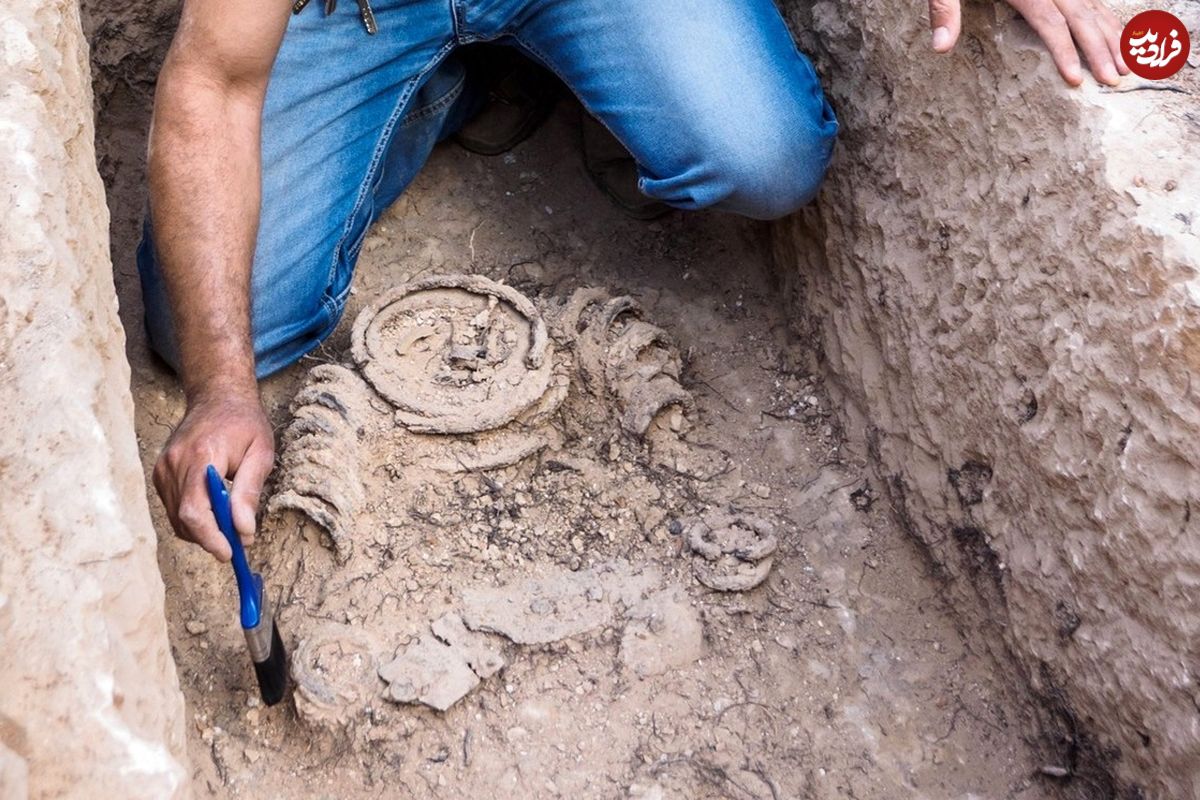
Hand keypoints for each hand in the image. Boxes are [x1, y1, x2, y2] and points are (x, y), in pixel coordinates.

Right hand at [153, 394, 274, 560]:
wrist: (218, 397)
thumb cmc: (245, 423)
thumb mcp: (261, 453)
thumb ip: (249, 492)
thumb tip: (244, 530)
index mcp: (201, 456)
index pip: (195, 510)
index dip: (210, 538)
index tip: (229, 553)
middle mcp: (174, 463)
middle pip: (184, 519)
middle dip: (212, 537)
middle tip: (239, 541)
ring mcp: (162, 468)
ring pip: (177, 518)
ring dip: (203, 530)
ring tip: (230, 520)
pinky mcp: (159, 473)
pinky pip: (173, 508)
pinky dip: (193, 518)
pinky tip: (214, 508)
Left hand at [929, 0, 1130, 85]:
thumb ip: (945, 10)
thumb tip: (941, 48)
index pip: (1049, 22)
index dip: (1064, 51)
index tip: (1076, 78)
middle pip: (1080, 15)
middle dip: (1100, 48)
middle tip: (1115, 79)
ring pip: (1092, 4)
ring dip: (1111, 33)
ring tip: (1127, 62)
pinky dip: (1105, 15)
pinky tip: (1116, 34)